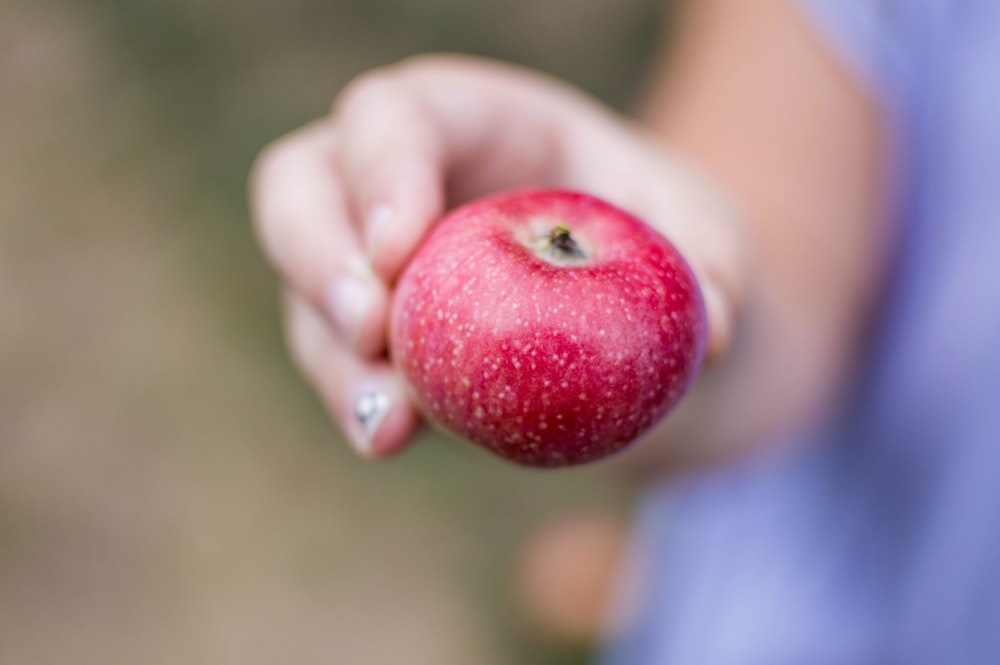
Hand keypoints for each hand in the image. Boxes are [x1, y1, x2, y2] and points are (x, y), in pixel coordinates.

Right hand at [250, 54, 744, 459]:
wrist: (642, 318)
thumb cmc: (668, 251)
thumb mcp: (710, 244)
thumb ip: (712, 274)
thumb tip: (710, 336)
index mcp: (481, 120)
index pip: (400, 113)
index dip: (382, 168)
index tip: (400, 251)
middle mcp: (406, 180)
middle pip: (305, 184)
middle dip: (315, 253)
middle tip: (368, 330)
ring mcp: (377, 260)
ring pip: (307, 290)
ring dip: (331, 358)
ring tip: (385, 425)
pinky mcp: (377, 335)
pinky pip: (338, 362)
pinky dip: (358, 402)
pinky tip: (388, 439)